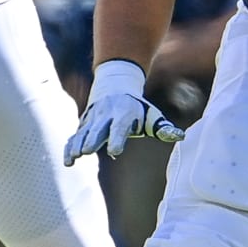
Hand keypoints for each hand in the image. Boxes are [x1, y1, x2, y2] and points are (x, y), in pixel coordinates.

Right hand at [63, 59, 184, 164]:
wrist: (115, 86)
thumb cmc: (138, 107)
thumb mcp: (152, 115)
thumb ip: (164, 128)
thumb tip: (180, 136)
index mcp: (124, 114)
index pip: (120, 127)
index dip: (117, 139)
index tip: (115, 152)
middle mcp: (106, 116)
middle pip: (98, 129)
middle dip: (92, 139)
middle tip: (87, 151)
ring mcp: (93, 119)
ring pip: (83, 133)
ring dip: (77, 145)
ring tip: (73, 159)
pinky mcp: (84, 124)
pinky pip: (75, 136)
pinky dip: (69, 146)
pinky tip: (68, 160)